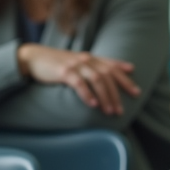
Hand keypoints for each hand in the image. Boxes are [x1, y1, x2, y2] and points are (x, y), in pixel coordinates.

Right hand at [16, 44, 139, 114]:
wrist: (32, 58)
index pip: (112, 67)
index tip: (136, 91)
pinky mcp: (64, 71)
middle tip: (122, 110)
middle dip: (117, 93)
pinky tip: (93, 104)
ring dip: (105, 96)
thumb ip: (92, 68)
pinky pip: (79, 83)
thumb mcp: (76, 63)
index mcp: (90, 58)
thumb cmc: (56, 63)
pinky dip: (87, 94)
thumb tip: (107, 78)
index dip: (125, 79)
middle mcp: (86, 59)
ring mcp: (75, 65)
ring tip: (110, 111)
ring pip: (97, 80)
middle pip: (108, 76)